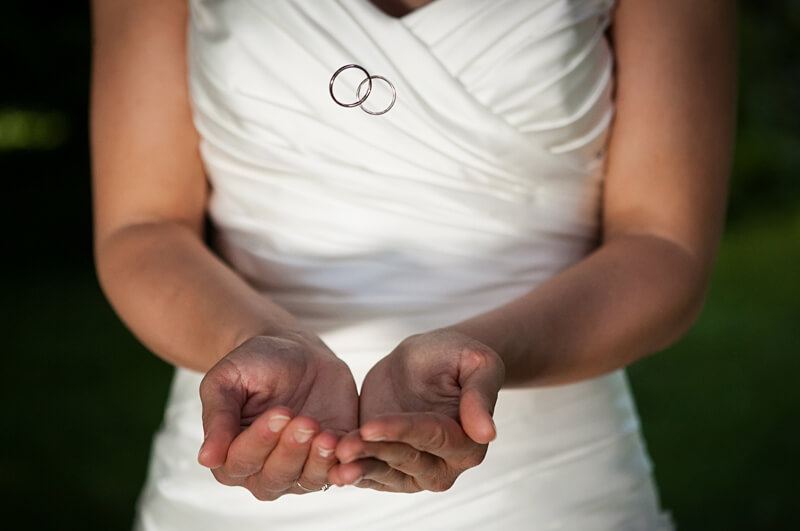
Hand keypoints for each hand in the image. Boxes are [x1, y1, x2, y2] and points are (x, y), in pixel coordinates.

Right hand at [197, 330, 357, 499]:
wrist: (295, 350)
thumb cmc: (254, 363)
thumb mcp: (228, 380)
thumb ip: (218, 416)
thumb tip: (207, 458)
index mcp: (230, 455)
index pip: (240, 462)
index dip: (260, 441)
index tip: (279, 413)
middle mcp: (263, 470)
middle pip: (274, 477)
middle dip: (290, 451)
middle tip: (305, 422)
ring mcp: (299, 467)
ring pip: (305, 479)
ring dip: (317, 461)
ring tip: (325, 434)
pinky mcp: (331, 457)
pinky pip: (337, 471)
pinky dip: (344, 465)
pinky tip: (346, 446)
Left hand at [330, 329, 504, 491]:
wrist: (427, 361)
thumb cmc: (455, 355)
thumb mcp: (475, 363)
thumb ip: (480, 395)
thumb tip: (487, 433)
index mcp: (469, 441)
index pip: (431, 437)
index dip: (401, 431)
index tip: (371, 426)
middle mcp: (444, 464)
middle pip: (405, 459)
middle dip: (373, 453)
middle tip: (342, 447)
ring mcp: (414, 471)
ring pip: (384, 472)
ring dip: (358, 468)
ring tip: (332, 460)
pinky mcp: (388, 467)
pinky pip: (369, 473)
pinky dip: (350, 471)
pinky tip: (328, 467)